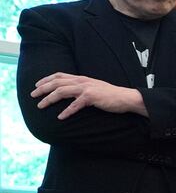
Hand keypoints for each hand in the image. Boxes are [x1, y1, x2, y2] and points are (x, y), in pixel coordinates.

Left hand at [32, 72, 146, 118]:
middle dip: (42, 89)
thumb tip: (71, 92)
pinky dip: (66, 111)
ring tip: (40, 106)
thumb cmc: (110, 95)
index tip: (37, 85)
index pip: (59, 75)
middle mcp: (82, 81)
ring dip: (49, 99)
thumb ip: (82, 88)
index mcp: (82, 78)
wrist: (125, 98)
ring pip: (62, 91)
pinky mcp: (92, 98)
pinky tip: (60, 117)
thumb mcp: (94, 87)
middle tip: (32, 95)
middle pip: (57, 82)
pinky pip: (75, 105)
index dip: (46, 79)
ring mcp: (86, 89)